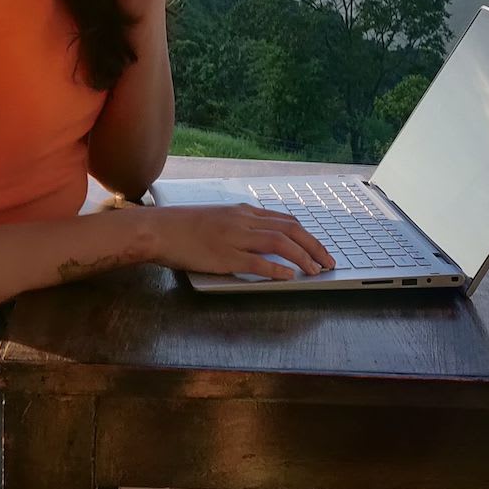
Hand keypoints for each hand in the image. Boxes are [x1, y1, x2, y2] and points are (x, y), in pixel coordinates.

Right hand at [154, 205, 336, 279]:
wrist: (159, 229)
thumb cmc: (185, 226)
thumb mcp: (219, 218)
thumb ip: (242, 225)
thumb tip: (264, 240)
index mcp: (244, 212)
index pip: (286, 221)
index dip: (308, 236)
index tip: (320, 248)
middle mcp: (244, 221)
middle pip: (290, 230)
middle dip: (314, 246)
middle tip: (328, 262)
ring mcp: (234, 238)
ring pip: (279, 244)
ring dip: (302, 257)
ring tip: (315, 270)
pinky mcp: (224, 256)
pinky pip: (257, 263)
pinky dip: (276, 269)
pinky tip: (289, 277)